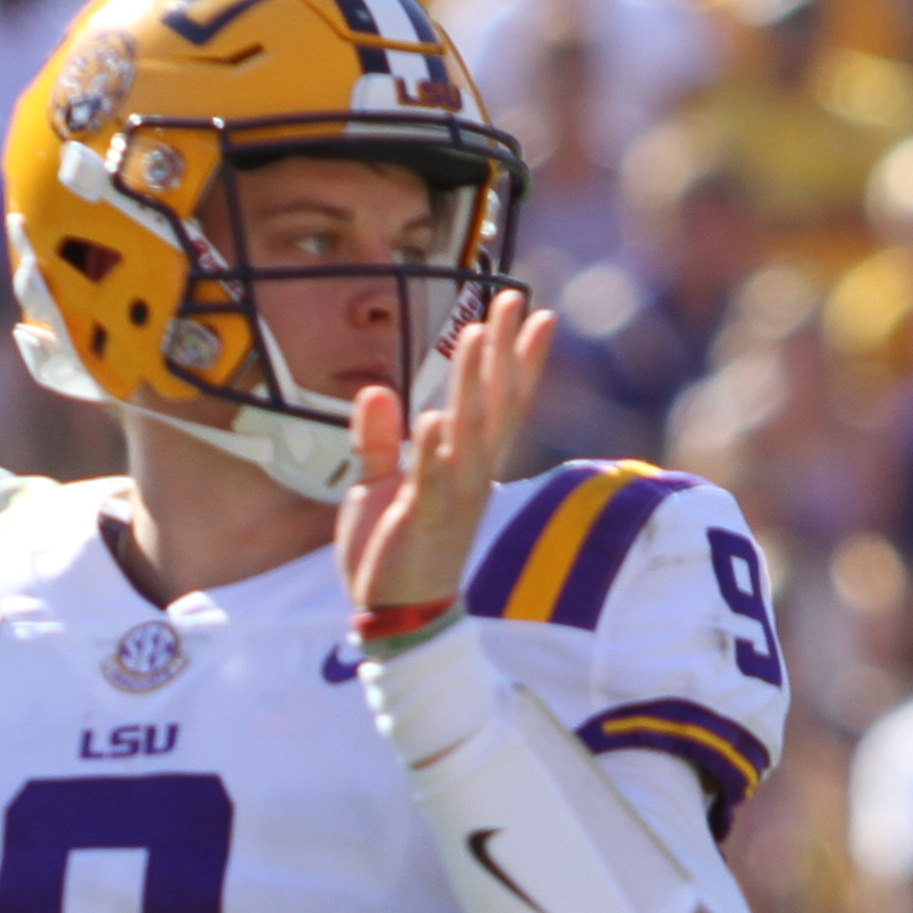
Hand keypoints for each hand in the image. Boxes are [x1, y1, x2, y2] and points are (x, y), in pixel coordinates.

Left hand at [333, 288, 554, 618]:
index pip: (499, 402)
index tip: (535, 312)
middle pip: (495, 404)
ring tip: (477, 335)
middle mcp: (470, 476)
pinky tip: (435, 416)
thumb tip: (377, 389)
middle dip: (504, 351)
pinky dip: (434, 452)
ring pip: (469, 433)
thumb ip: (379, 439)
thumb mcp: (378, 484)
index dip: (518, 358)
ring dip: (474, 385)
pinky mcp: (425, 524)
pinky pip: (433, 483)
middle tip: (512, 297)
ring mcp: (452, 500)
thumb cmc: (393, 551)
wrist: (397, 615)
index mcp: (465, 465)